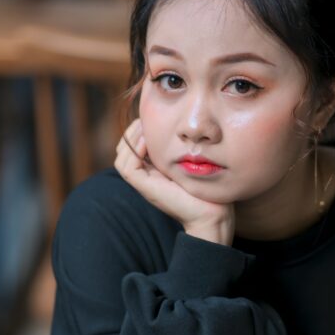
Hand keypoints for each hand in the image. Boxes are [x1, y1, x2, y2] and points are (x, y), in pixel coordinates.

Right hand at [115, 119, 234, 243]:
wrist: (213, 214)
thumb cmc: (209, 190)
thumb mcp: (193, 163)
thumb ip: (184, 150)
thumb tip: (184, 129)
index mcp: (156, 172)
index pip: (135, 148)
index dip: (138, 132)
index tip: (152, 120)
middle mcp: (147, 177)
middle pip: (124, 151)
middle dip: (132, 132)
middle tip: (145, 120)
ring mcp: (145, 184)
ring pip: (122, 158)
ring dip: (130, 139)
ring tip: (144, 127)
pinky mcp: (145, 188)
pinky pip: (127, 167)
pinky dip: (133, 151)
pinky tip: (148, 140)